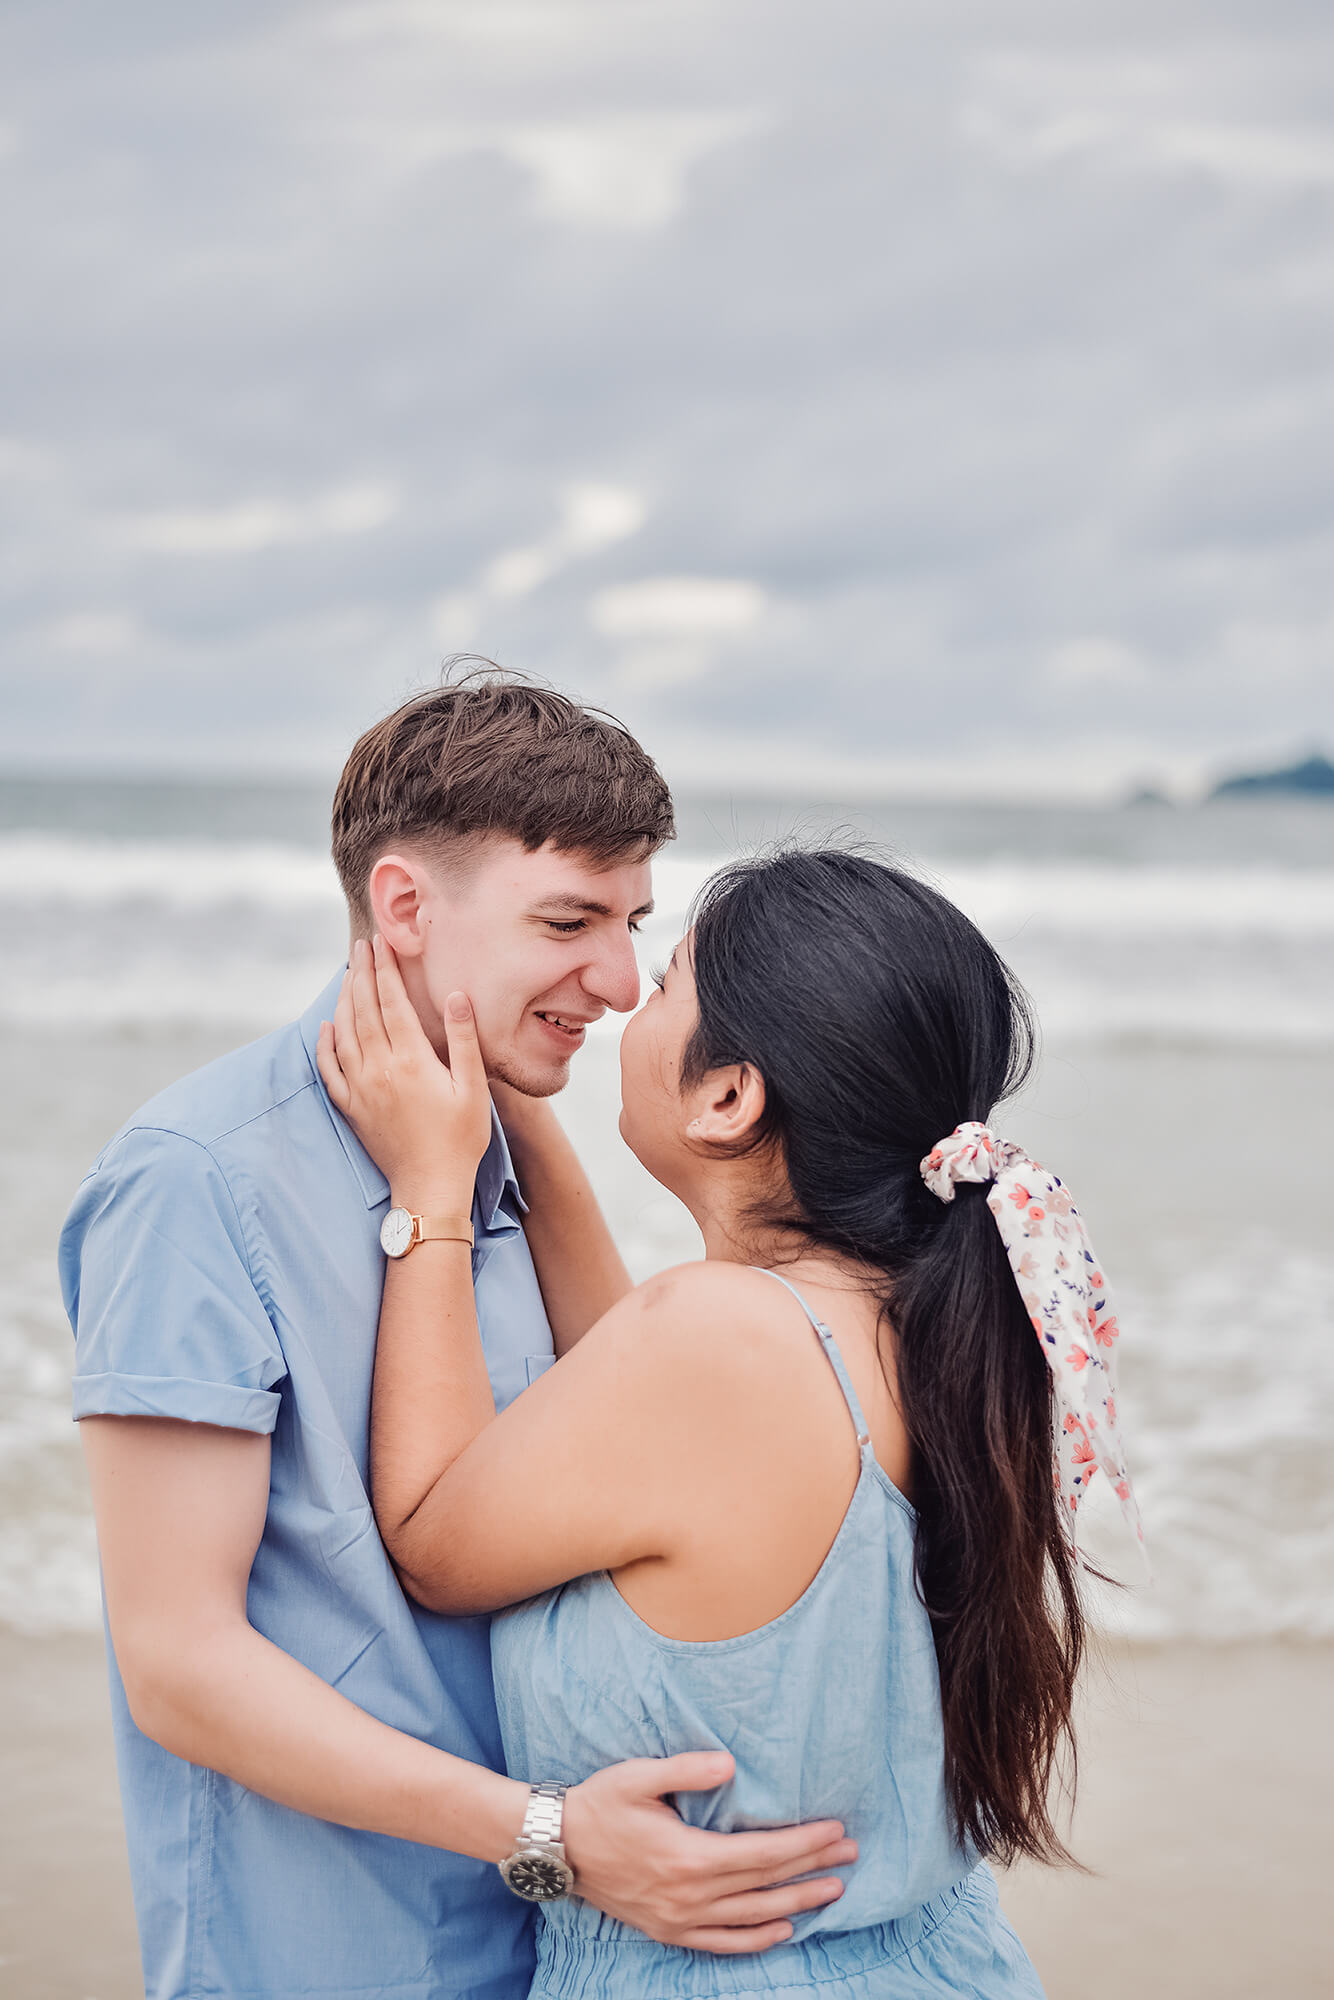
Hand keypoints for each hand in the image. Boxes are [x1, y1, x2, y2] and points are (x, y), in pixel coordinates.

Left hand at [316, 937, 491, 1209]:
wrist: (430, 1187)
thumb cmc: (460, 1139)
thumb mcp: (473, 1087)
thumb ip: (462, 1039)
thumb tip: (455, 995)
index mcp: (411, 1059)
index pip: (391, 1001)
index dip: (385, 969)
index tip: (382, 942)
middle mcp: (379, 1068)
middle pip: (363, 1009)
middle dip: (361, 973)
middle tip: (360, 945)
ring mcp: (360, 1088)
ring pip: (344, 1032)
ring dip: (344, 1000)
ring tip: (347, 975)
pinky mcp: (351, 1107)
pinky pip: (329, 1069)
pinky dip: (325, 1044)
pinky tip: (326, 1027)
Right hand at [561, 1753, 855, 1953]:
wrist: (556, 1847)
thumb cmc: (598, 1804)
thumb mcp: (638, 1776)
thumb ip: (686, 1770)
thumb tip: (731, 1764)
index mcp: (689, 1857)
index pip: (763, 1852)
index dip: (804, 1842)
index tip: (836, 1830)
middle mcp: (690, 1895)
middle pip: (766, 1884)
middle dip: (813, 1868)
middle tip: (850, 1855)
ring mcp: (679, 1919)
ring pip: (752, 1917)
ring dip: (796, 1904)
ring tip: (833, 1891)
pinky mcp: (668, 1930)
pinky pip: (722, 1943)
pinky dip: (756, 1940)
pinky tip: (781, 1930)